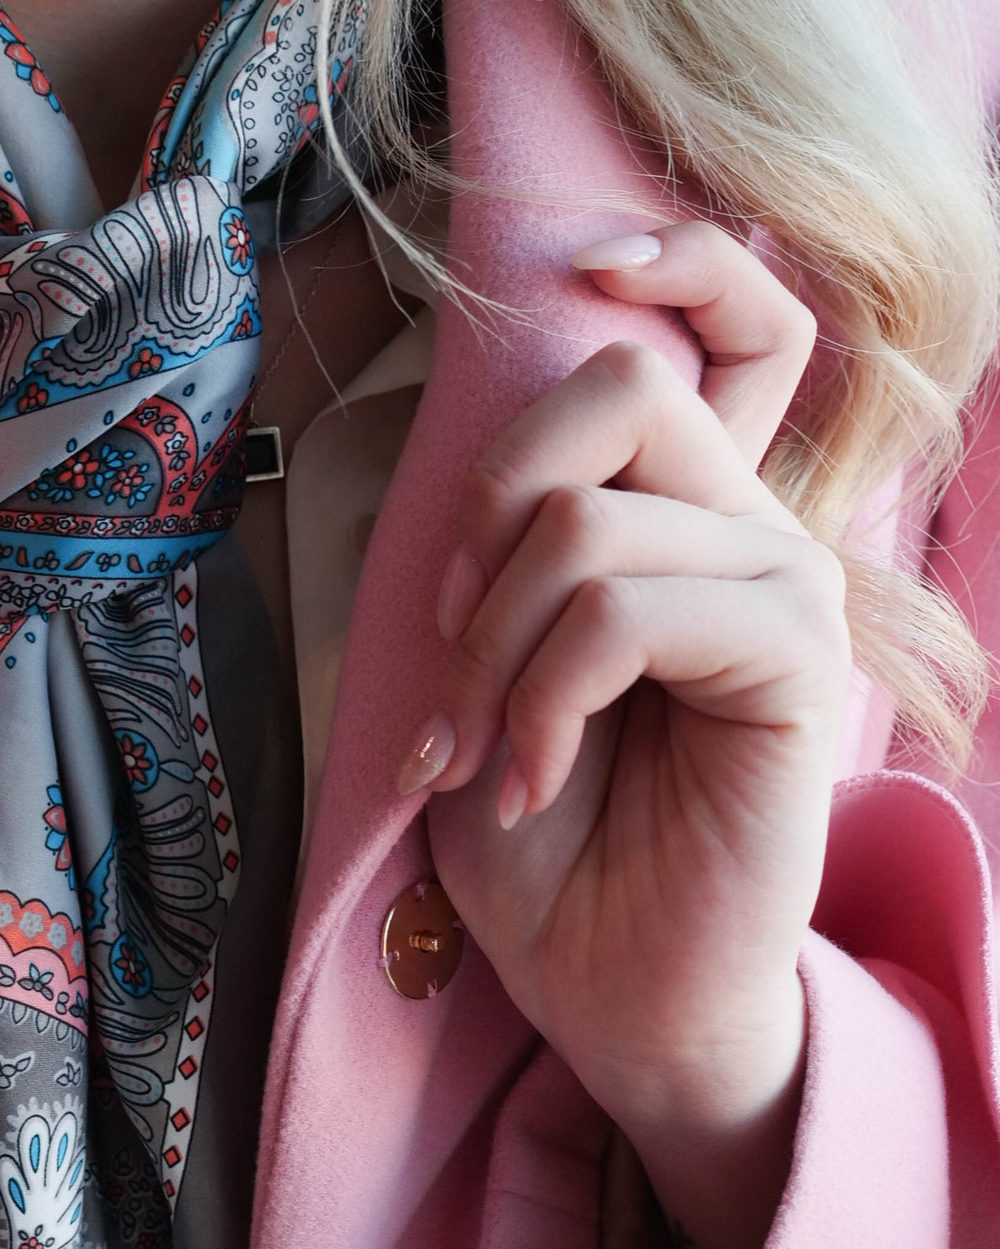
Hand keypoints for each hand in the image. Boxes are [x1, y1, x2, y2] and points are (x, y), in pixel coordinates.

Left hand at [400, 224, 848, 1248]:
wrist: (610, 990)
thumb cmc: (547, 848)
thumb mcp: (489, 680)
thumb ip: (510, 557)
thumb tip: (486, 466)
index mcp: (684, 521)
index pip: (737, 321)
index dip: (675, 259)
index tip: (584, 259)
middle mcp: (745, 531)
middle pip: (620, 391)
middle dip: (484, 521)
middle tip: (454, 657)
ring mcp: (781, 589)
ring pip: (590, 524)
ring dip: (487, 657)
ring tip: (478, 758)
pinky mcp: (794, 661)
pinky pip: (625, 611)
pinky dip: (536, 701)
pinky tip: (527, 781)